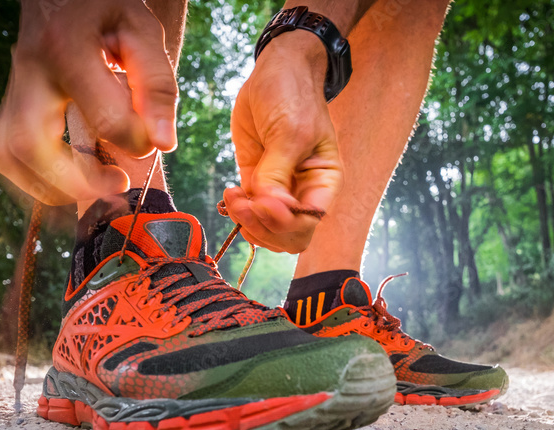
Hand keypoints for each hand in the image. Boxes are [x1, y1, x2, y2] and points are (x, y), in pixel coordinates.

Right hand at [0, 0, 178, 204]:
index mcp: (67, 48)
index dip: (136, 142)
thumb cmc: (106, 9)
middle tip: (116, 183)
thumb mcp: (142, 32)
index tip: (152, 140)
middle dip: (75, 182)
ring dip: (49, 187)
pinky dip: (32, 178)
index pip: (104, 118)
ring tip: (92, 185)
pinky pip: (2, 153)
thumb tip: (162, 142)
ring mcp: (11, 88)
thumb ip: (156, 85)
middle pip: (28, 145)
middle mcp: (28, 70)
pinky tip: (66, 176)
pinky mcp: (6, 103)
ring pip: (5, 155)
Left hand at [225, 31, 342, 253]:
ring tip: (234, 198)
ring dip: (247, 221)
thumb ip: (277, 172)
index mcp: (323, 183)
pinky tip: (231, 193)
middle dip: (264, 227)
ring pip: (265, 228)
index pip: (309, 223)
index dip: (286, 223)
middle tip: (245, 205)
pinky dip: (237, 210)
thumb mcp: (289, 132)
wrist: (276, 71)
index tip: (265, 203)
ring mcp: (278, 188)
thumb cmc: (293, 96)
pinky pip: (248, 211)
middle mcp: (303, 191)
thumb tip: (266, 208)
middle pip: (287, 235)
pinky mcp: (256, 180)